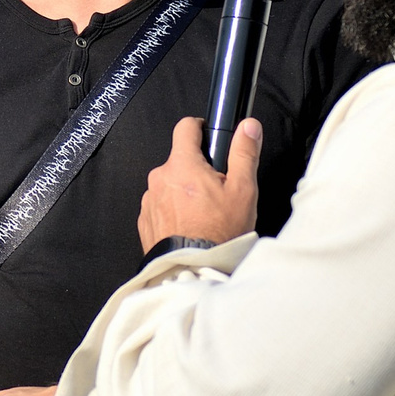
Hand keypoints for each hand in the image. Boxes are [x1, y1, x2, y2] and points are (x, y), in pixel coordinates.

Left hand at [137, 116, 260, 252]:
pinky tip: (189, 224)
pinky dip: (173, 210)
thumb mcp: (243, 190)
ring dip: (183, 191)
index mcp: (182, 165)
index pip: (185, 127)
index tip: (208, 134)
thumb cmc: (219, 232)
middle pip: (179, 160)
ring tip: (203, 212)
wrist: (194, 268)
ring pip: (169, 183)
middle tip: (215, 189)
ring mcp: (149, 199)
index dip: (199, 127)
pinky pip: (160, 204)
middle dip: (196, 169)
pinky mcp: (145, 219)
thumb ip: (244, 153)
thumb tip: (249, 127)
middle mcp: (160, 178)